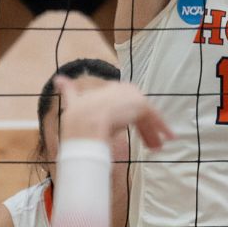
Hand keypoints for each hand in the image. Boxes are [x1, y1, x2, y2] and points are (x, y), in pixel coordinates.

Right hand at [57, 79, 174, 150]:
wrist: (84, 125)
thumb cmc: (76, 124)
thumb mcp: (72, 107)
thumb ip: (69, 92)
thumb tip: (59, 79)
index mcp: (102, 91)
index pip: (117, 99)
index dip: (123, 113)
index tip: (124, 123)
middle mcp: (117, 90)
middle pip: (132, 109)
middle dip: (141, 126)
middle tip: (148, 143)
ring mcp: (130, 96)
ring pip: (144, 114)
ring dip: (150, 131)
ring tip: (156, 147)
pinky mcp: (140, 104)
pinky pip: (153, 116)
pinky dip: (161, 127)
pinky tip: (168, 138)